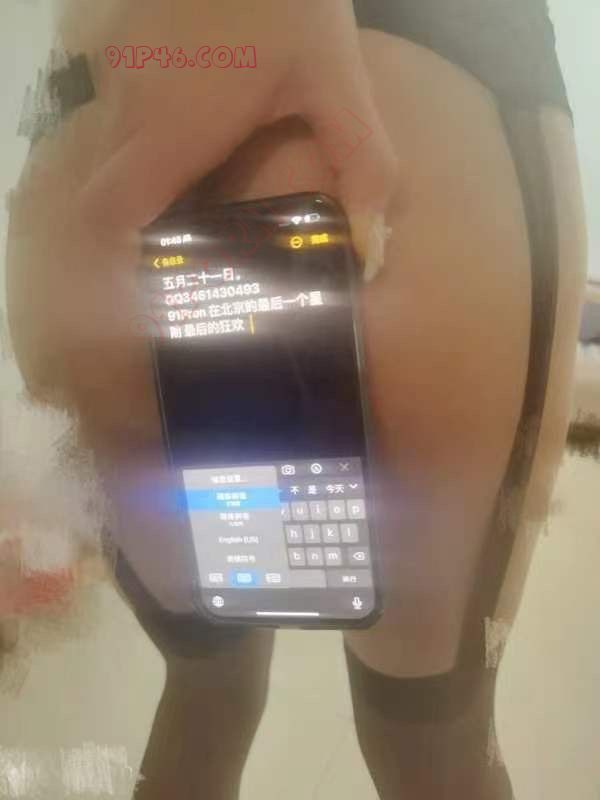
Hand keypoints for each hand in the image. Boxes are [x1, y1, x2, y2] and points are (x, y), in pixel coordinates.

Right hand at [60, 0, 396, 260]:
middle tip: (187, 246)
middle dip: (137, 226)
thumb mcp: (338, 81)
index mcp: (173, 129)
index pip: (110, 213)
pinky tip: (189, 138)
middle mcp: (129, 108)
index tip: (159, 274)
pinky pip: (116, 120)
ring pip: (106, 156)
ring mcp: (115, 75)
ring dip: (141, 184)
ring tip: (192, 196)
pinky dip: (142, 146)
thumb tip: (372, 251)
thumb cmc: (290, 1)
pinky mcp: (117, 51)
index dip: (124, 254)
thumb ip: (362, 167)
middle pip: (104, 194)